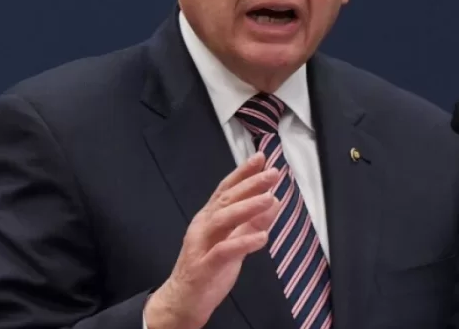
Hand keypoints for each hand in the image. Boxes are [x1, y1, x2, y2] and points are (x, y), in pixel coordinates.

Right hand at [144, 152, 279, 328]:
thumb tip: (274, 199)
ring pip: (223, 219)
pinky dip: (243, 242)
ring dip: (247, 207)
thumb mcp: (236, 242)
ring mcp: (201, 244)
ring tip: (269, 199)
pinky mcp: (204, 266)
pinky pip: (224, 251)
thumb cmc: (209, 269)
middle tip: (273, 173)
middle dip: (250, 184)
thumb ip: (253, 221)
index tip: (261, 157)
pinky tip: (262, 237)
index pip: (227, 189)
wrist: (184, 301)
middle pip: (226, 199)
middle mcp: (203, 225)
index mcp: (209, 217)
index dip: (243, 172)